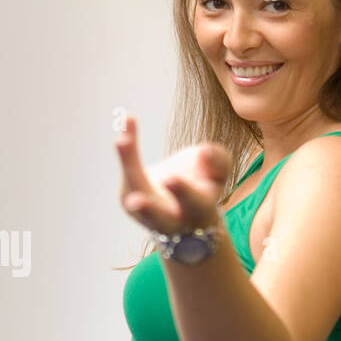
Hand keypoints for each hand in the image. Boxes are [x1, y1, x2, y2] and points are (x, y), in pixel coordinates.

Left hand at [115, 117, 229, 236]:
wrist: (181, 211)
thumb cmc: (203, 189)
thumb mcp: (218, 175)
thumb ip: (219, 161)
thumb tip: (204, 152)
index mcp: (197, 211)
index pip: (192, 203)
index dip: (182, 191)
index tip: (170, 178)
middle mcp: (169, 219)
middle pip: (158, 216)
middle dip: (147, 208)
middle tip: (134, 201)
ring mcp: (144, 213)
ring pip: (134, 189)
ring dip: (128, 163)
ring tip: (122, 140)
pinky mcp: (128, 197)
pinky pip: (127, 168)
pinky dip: (127, 145)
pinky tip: (127, 120)